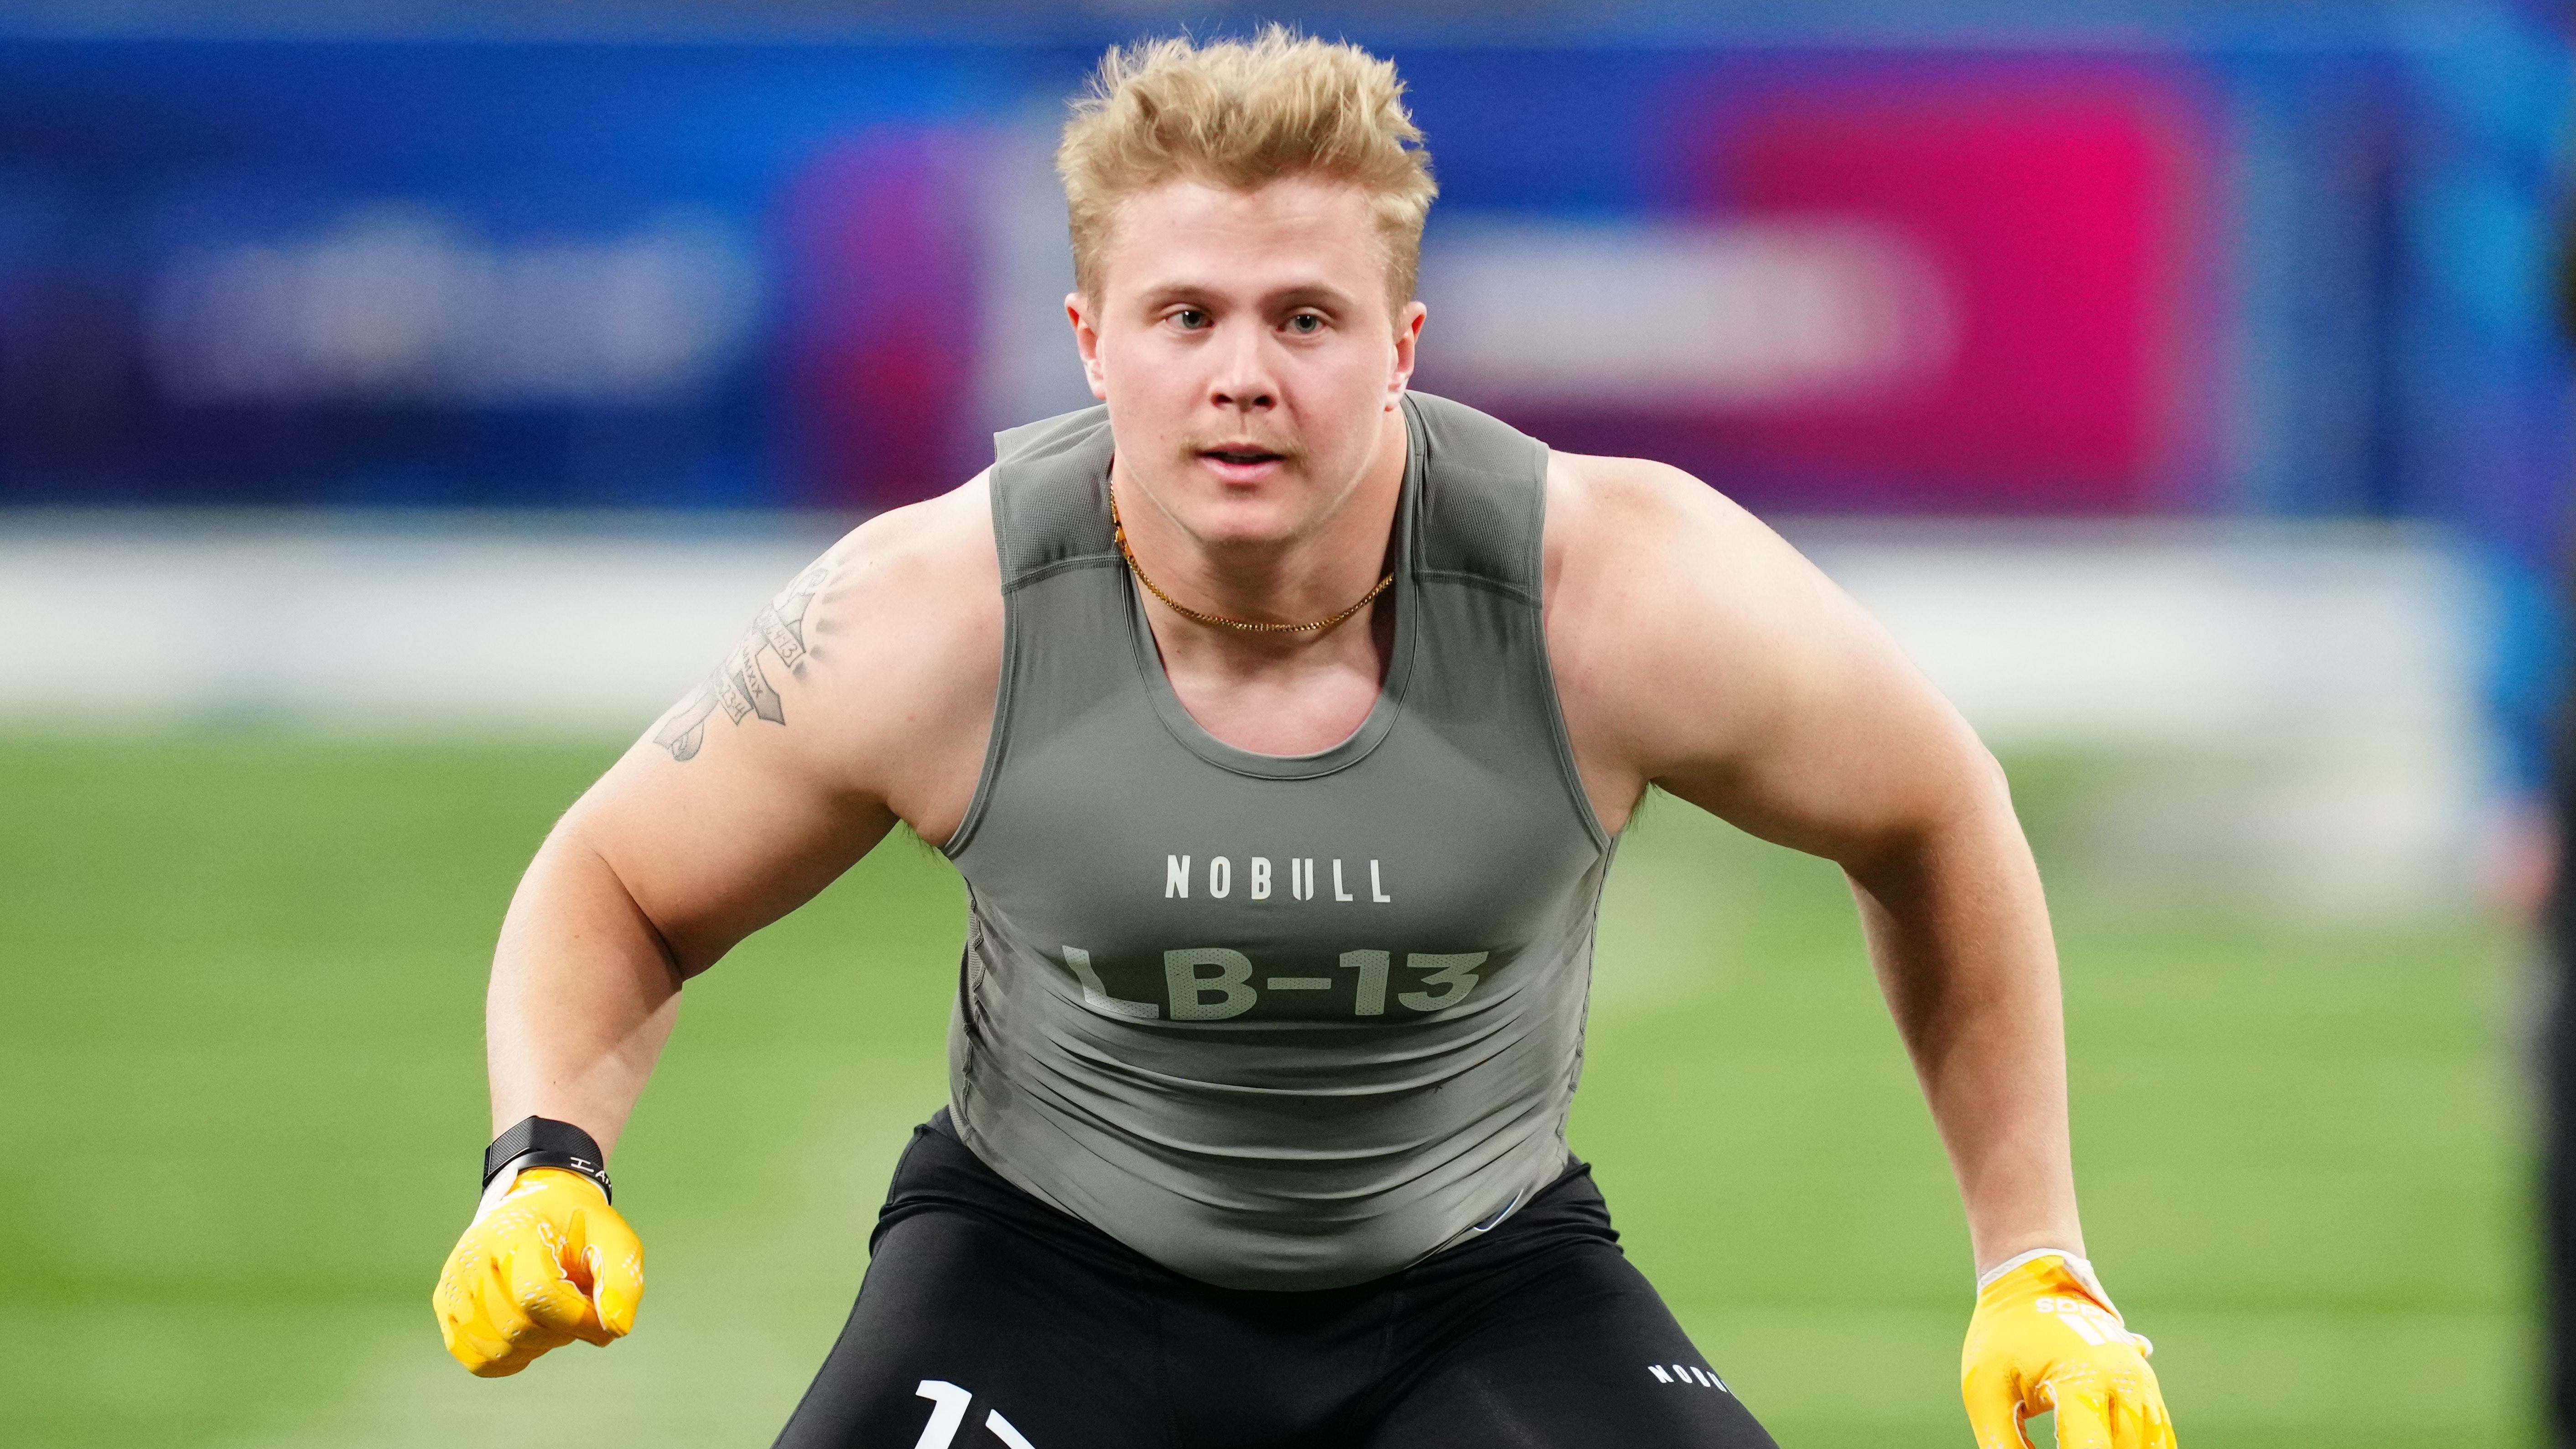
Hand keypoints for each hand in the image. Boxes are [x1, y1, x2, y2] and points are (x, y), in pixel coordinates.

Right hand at [431, 1167, 643, 1375]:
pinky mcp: (446, 1306)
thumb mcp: (615, 1240)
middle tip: (576, 1306)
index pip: (537, 1294)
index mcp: (514, 1231)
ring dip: (537, 1344)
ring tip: (552, 1314)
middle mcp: (473, 1255)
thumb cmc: (580, 1229)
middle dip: (561, 1330)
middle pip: (516, 1326)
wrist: (540, 1208)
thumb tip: (614, 1329)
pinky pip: (475, 1358)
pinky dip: (509, 1357)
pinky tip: (530, 1332)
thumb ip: (622, 1282)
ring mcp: (453, 1282)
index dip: (577, 1319)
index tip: (602, 1318)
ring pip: (496, 1348)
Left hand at [1962, 1251, 2174, 1447]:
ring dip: (2122, 1447)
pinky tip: (2110, 1442)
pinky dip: (2140, 1445)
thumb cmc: (2002, 1337)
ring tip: (2082, 1438)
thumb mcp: (1986, 1390)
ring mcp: (2141, 1381)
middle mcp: (2123, 1382)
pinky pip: (2157, 1433)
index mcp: (2080, 1382)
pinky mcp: (2146, 1383)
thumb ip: (2003, 1444)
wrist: (2032, 1282)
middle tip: (2060, 1441)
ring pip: (2149, 1444)